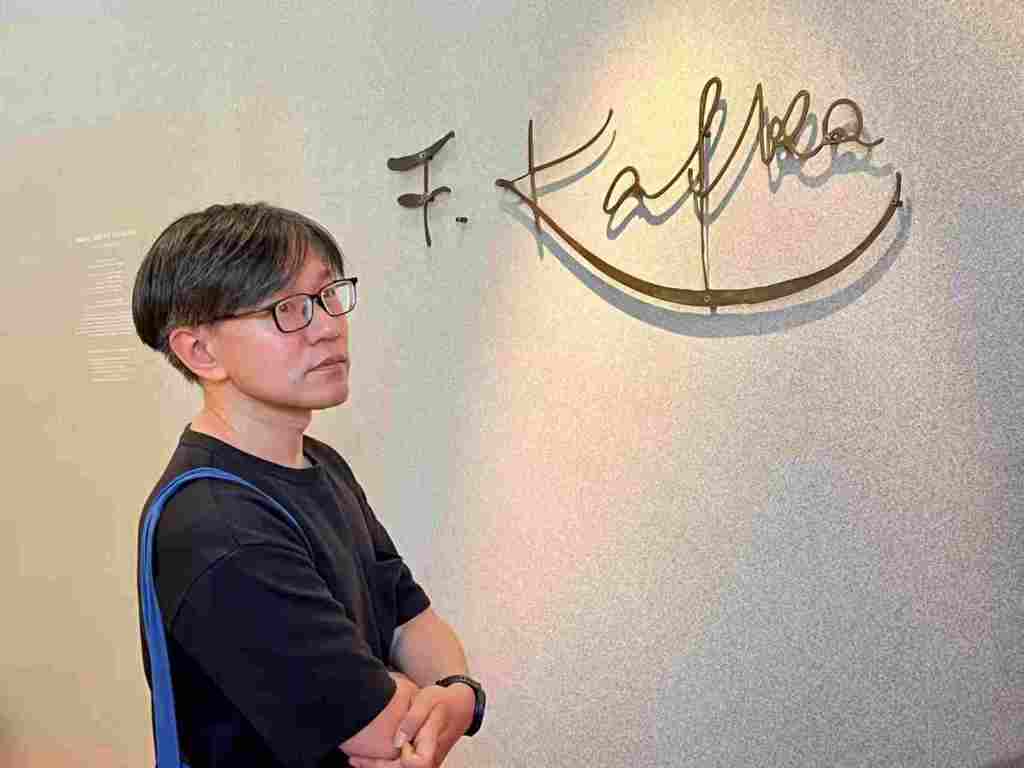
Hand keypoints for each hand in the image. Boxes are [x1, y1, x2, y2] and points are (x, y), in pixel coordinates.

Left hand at [348, 683, 473, 767]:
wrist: (459, 706)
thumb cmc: (442, 701)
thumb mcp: (427, 700)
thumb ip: (413, 719)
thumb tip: (397, 741)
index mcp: (433, 745)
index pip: (416, 764)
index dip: (403, 757)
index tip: (398, 742)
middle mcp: (431, 759)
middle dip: (377, 766)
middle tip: (356, 758)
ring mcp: (426, 762)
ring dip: (378, 766)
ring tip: (356, 759)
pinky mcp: (420, 760)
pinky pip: (401, 767)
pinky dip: (384, 763)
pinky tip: (369, 757)